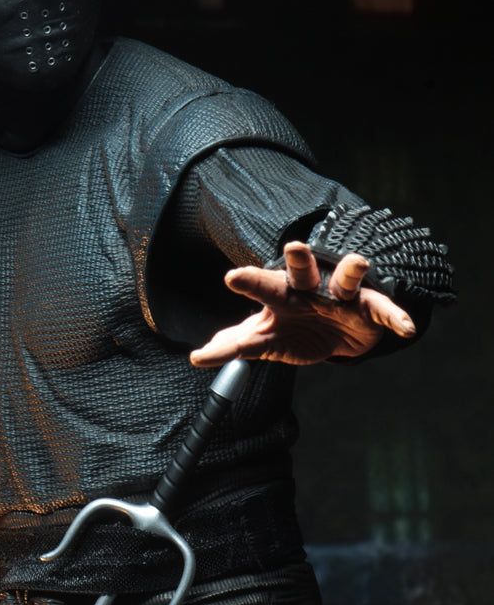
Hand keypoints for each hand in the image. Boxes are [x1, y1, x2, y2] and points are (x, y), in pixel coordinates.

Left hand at [189, 241, 415, 367]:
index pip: (261, 288)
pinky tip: (405, 326)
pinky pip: (383, 311)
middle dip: (298, 260)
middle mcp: (310, 290)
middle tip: (293, 247)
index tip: (231, 277)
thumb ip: (235, 345)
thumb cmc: (296, 326)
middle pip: (301, 273)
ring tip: (358, 263)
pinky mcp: (368, 311)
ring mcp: (341, 298)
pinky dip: (395, 317)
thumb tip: (198, 357)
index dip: (248, 283)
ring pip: (345, 280)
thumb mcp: (266, 338)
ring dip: (351, 271)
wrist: (337, 332)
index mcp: (280, 296)